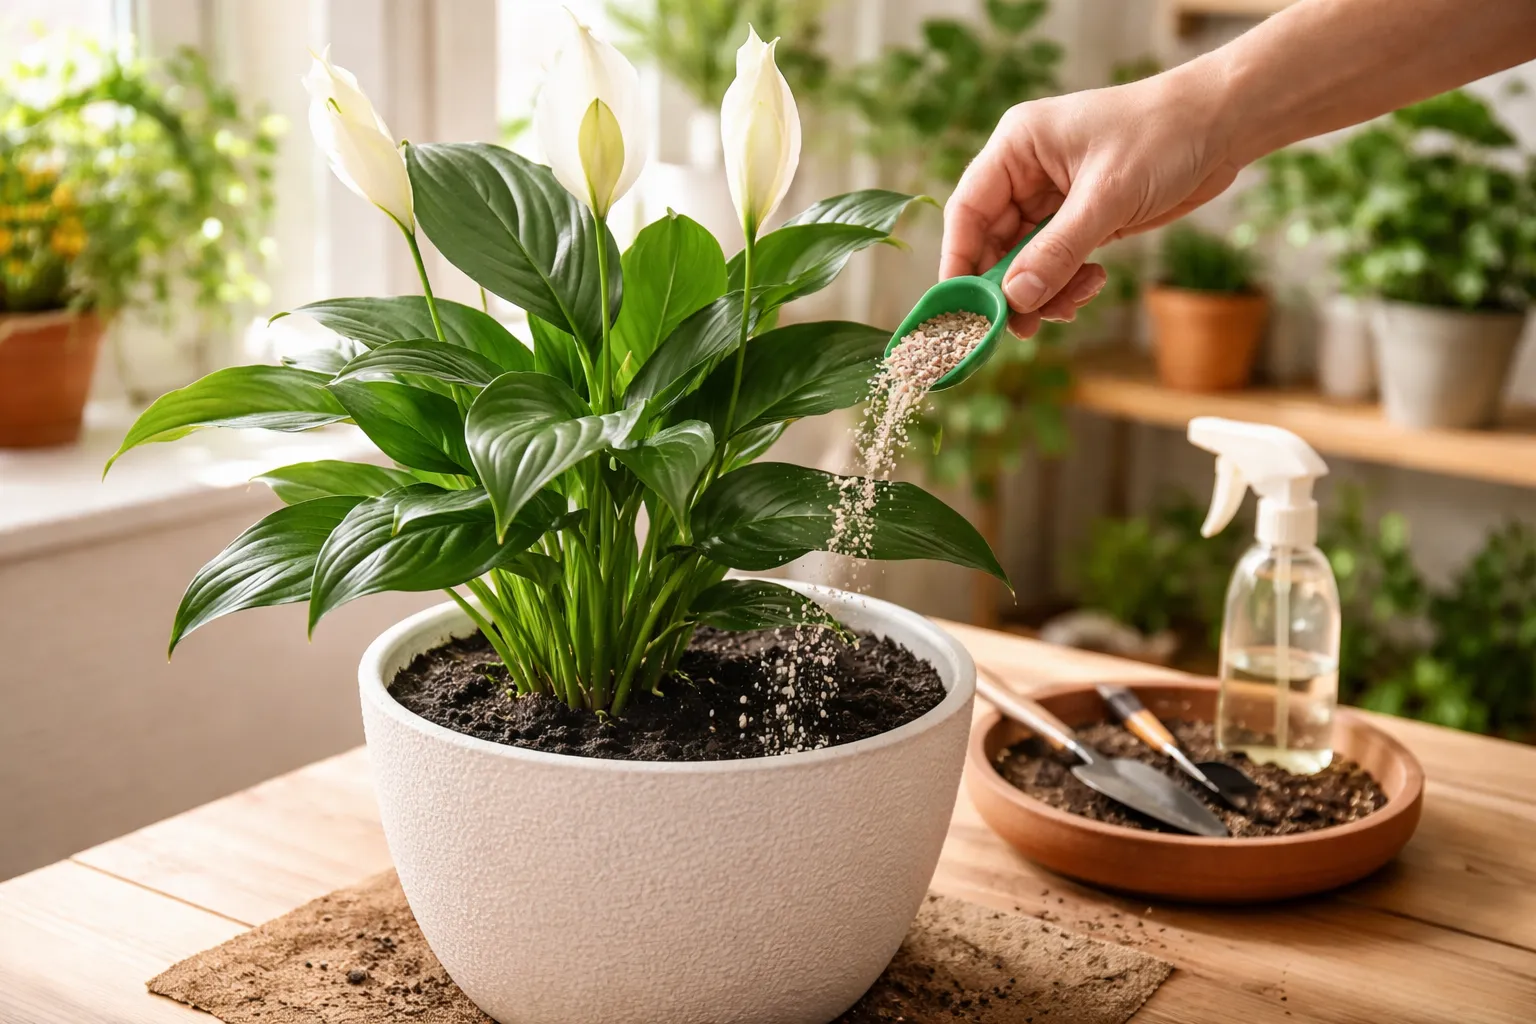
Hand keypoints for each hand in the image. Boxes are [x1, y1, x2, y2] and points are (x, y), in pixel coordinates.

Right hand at [941, 63, 1242, 337]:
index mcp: (1017, 146)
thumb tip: (1015, 299)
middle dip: (1009, 286)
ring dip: (1042, 290)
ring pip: (1025, 259)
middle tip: (1022, 327)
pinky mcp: (1081, 217)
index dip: (961, 261)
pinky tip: (1092, 284)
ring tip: (1071, 305)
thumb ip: (1058, 251)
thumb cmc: (1163, 136)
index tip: (963, 307)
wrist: (1223, 124)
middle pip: (993, 242)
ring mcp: (1053, 196)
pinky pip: (1056, 262)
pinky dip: (1067, 283)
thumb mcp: (1107, 196)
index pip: (968, 211)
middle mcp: (1026, 171)